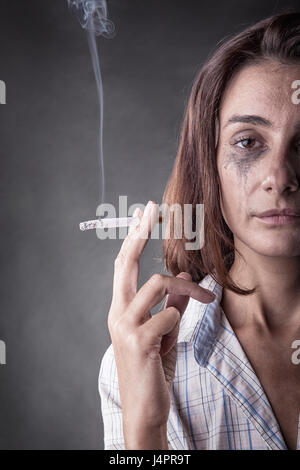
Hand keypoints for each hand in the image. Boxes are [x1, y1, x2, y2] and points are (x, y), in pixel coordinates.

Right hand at [107, 201, 214, 445]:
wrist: (146, 408)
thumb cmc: (153, 368)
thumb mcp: (164, 331)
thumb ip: (172, 303)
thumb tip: (184, 275)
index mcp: (122, 308)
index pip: (123, 266)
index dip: (133, 238)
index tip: (142, 214)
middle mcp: (117, 312)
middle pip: (125, 263)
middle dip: (138, 234)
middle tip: (150, 209)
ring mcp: (125, 326)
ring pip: (156, 285)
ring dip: (183, 290)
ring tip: (202, 300)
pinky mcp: (138, 341)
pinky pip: (168, 316)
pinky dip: (177, 322)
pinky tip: (170, 340)